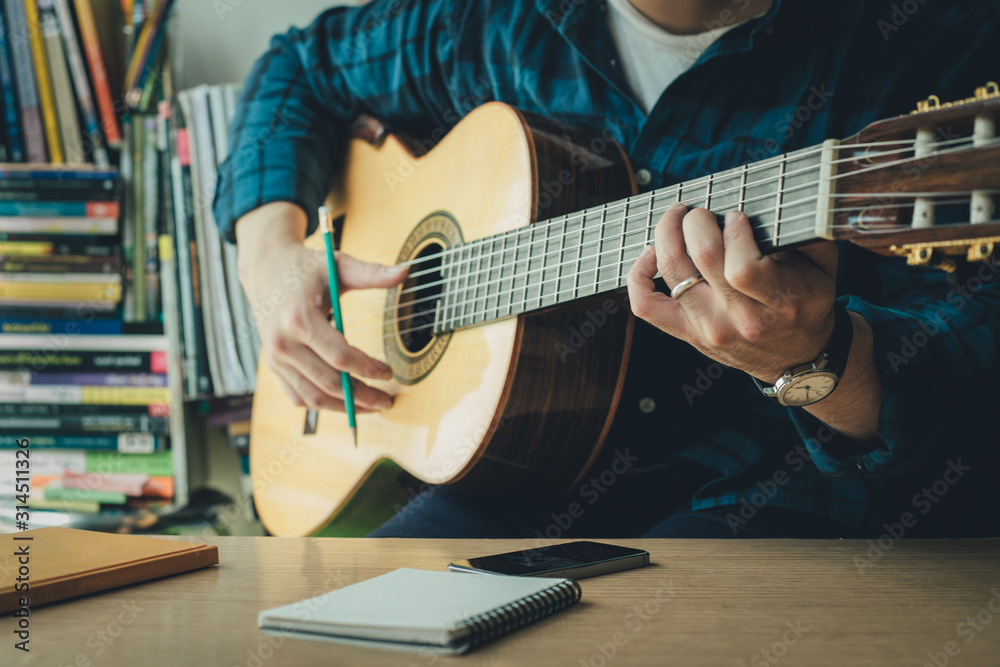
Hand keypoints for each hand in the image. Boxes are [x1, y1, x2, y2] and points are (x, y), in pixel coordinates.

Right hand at [235, 202, 407, 411]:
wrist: (265, 269)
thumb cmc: (304, 268)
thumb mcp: (338, 265)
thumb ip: (372, 273)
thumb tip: (406, 271)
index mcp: (299, 318)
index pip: (339, 356)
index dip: (367, 368)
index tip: (388, 372)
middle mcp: (283, 342)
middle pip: (328, 382)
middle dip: (361, 395)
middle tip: (387, 400)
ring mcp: (275, 357)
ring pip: (313, 397)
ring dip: (344, 407)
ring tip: (371, 406)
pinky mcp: (273, 366)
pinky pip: (298, 396)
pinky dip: (323, 405)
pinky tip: (345, 402)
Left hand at [626, 203, 838, 381]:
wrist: (797, 358)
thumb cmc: (809, 302)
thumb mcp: (822, 267)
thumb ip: (806, 233)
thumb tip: (773, 198)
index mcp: (778, 302)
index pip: (741, 266)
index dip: (734, 230)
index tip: (736, 216)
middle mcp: (739, 320)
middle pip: (702, 259)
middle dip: (696, 221)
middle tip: (701, 212)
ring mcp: (708, 328)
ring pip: (672, 273)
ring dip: (667, 235)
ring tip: (676, 218)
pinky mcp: (687, 334)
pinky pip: (647, 305)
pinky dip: (638, 275)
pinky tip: (651, 254)